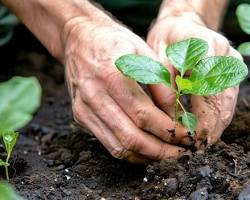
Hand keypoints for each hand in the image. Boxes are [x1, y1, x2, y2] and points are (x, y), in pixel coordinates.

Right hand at [62, 17, 191, 161]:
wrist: (79, 39)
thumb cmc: (114, 41)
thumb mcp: (143, 52)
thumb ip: (161, 85)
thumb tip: (177, 116)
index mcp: (111, 75)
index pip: (144, 115)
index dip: (169, 130)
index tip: (187, 136)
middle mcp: (94, 96)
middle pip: (131, 137)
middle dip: (161, 151)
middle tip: (182, 153)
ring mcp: (84, 109)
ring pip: (118, 147)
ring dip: (146, 156)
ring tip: (167, 154)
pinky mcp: (81, 116)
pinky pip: (108, 143)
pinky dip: (130, 151)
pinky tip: (146, 149)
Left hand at [147, 15, 241, 147]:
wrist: (180, 25)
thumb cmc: (165, 42)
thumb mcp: (158, 60)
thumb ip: (166, 87)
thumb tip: (172, 119)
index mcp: (204, 48)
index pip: (205, 91)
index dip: (200, 118)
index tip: (190, 137)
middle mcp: (224, 55)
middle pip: (220, 100)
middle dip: (209, 126)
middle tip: (196, 147)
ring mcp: (231, 62)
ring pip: (227, 102)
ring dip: (216, 124)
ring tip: (202, 143)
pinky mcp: (232, 69)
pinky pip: (227, 98)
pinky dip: (219, 115)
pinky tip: (208, 129)